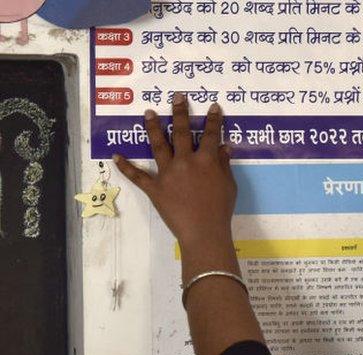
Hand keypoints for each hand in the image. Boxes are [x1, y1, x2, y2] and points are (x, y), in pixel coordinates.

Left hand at [114, 93, 235, 249]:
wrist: (204, 231)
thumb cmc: (220, 209)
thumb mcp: (229, 185)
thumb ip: (224, 165)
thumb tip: (223, 147)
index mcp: (206, 160)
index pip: (210, 134)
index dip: (213, 120)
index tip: (213, 107)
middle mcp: (185, 161)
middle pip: (180, 132)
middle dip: (179, 113)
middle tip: (177, 97)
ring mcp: (167, 173)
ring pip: (158, 146)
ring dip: (153, 128)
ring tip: (149, 114)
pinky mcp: (154, 188)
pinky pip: (138, 176)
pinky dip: (125, 166)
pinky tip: (116, 156)